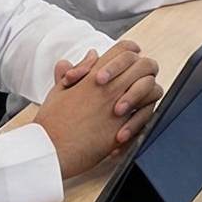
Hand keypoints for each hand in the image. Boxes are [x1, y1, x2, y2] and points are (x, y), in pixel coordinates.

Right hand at [37, 42, 163, 177]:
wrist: (49, 151)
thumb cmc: (51, 123)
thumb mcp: (59, 90)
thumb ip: (78, 70)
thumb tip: (92, 54)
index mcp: (94, 76)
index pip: (125, 50)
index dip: (131, 52)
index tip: (131, 60)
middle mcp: (111, 89)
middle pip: (144, 65)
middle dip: (144, 70)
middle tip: (138, 80)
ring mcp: (120, 108)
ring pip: (152, 89)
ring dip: (147, 93)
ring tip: (136, 102)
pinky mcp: (123, 129)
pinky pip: (147, 117)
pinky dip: (143, 118)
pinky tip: (129, 125)